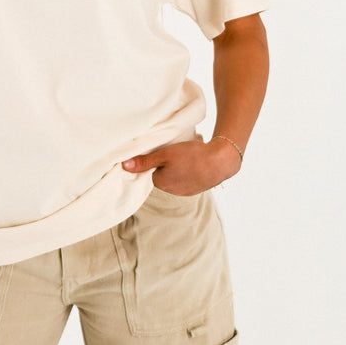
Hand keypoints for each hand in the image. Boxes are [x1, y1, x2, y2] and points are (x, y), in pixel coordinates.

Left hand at [121, 136, 241, 196]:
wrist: (221, 161)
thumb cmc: (191, 156)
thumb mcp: (164, 154)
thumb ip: (144, 161)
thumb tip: (124, 166)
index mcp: (161, 183)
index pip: (150, 171)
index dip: (155, 160)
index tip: (162, 152)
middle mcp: (172, 191)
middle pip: (162, 175)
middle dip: (166, 165)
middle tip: (175, 152)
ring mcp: (186, 192)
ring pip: (175, 177)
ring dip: (178, 168)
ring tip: (187, 157)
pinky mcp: (197, 189)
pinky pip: (187, 179)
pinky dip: (189, 171)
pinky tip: (195, 163)